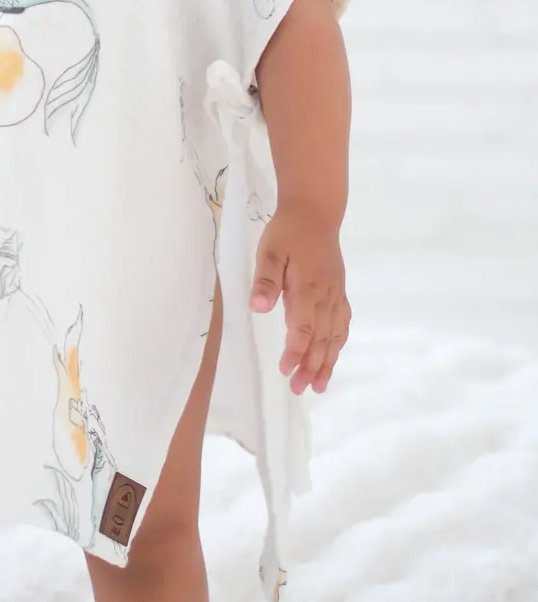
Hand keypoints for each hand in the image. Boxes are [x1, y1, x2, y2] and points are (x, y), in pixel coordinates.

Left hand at [248, 209, 351, 394]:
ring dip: (327, 361)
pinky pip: (343, 323)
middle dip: (311, 366)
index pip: (303, 328)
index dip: (295, 352)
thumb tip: (259, 308)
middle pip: (321, 338)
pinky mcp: (339, 291)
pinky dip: (339, 343)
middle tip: (299, 389)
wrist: (316, 212)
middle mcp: (326, 295)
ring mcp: (335, 294)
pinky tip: (333, 354)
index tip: (285, 371)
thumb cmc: (288, 231)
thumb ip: (265, 280)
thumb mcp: (270, 250)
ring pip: (335, 335)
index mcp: (307, 287)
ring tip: (319, 385)